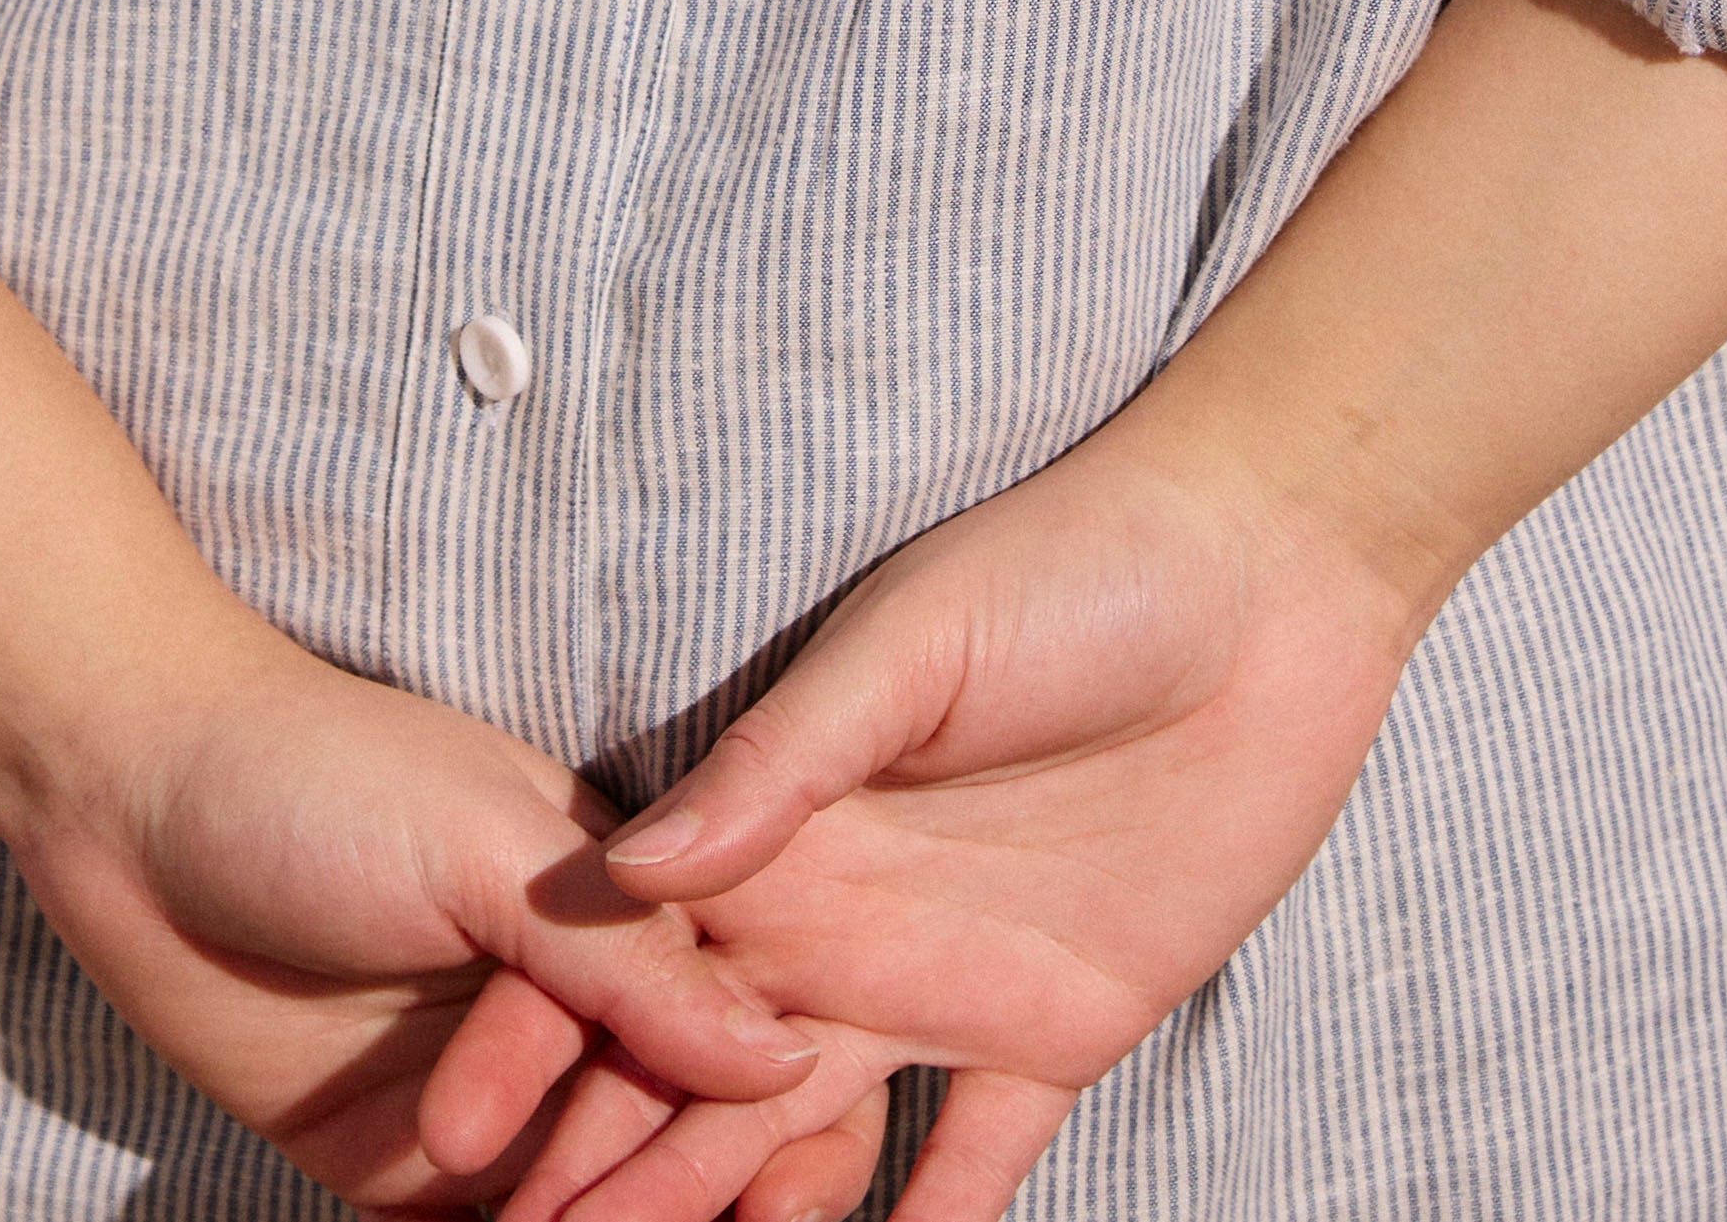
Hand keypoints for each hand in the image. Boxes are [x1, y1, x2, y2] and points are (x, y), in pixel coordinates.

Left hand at [0, 607, 825, 1209]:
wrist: (124, 793)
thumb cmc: (317, 775)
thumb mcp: (484, 846)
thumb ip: (625, 957)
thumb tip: (781, 1058)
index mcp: (620, 914)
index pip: (724, 1046)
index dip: (744, 1133)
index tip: (760, 1205)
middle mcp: (568, 1015)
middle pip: (659, 1150)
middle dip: (654, 1212)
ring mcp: (487, 1096)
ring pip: (577, 1217)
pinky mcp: (393, 1164)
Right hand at [416, 428, 1424, 1221]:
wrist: (1260, 578)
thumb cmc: (1069, 569)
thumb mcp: (909, 647)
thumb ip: (779, 763)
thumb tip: (626, 873)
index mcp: (788, 828)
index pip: (648, 962)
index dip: (555, 1050)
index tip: (466, 1143)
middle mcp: (845, 919)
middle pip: (706, 1074)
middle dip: (618, 1173)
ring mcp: (947, 980)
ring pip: (811, 1142)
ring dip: (741, 1219)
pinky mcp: (1063, 1029)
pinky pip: (979, 1163)